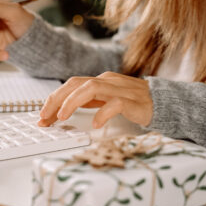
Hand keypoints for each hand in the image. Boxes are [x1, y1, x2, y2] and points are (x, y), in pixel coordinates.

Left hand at [38, 71, 152, 127]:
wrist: (163, 102)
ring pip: (91, 88)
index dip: (53, 99)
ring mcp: (120, 89)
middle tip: (45, 118)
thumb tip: (61, 111)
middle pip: (75, 83)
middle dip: (56, 100)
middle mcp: (107, 81)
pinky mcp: (133, 101)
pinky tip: (96, 124)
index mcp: (99, 81)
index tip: (42, 116)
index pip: (70, 85)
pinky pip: (115, 104)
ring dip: (73, 102)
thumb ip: (88, 102)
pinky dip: (103, 113)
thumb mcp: (106, 100)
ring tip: (63, 117)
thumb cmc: (133, 103)